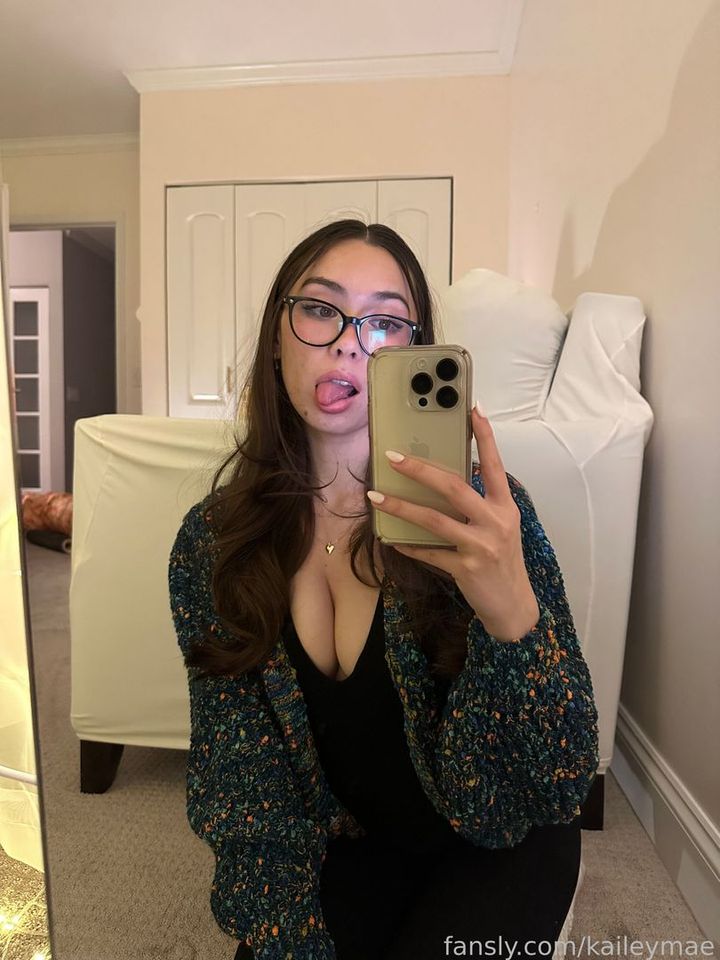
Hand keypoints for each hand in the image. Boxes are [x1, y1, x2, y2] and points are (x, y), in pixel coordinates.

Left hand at [367, 404, 539, 640]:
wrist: (514, 607)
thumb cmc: (502, 562)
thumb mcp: (500, 528)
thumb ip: (479, 506)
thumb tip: (442, 483)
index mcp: (505, 507)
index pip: (494, 464)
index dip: (485, 437)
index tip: (473, 408)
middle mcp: (496, 522)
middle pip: (454, 487)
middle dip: (420, 470)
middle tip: (393, 456)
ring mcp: (481, 546)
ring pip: (434, 520)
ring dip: (401, 506)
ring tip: (375, 495)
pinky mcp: (466, 569)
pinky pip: (430, 553)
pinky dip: (409, 546)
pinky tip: (391, 540)